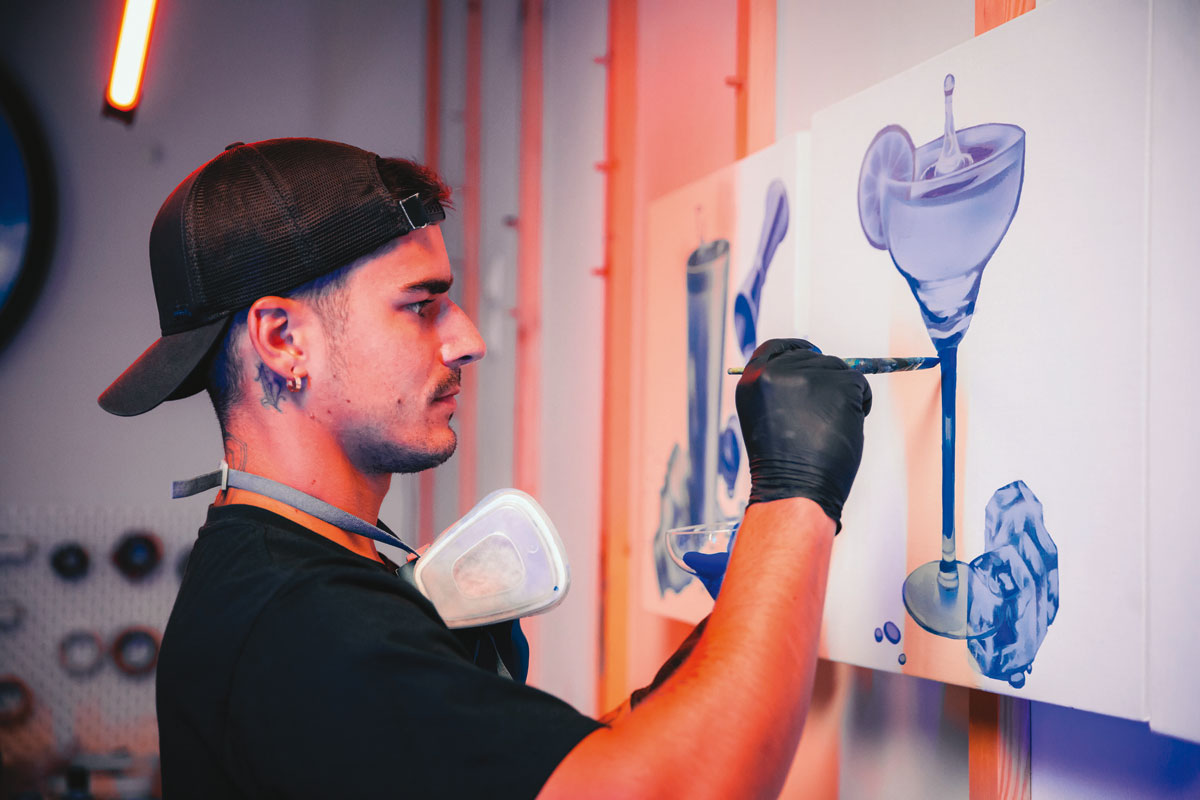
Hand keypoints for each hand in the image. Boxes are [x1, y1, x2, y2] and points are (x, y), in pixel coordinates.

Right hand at [735, 339, 871, 529]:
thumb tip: (813, 370)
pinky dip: (860, 404)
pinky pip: (859, 384)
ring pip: (839, 371)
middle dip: (825, 380)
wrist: (794, 489)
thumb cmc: (783, 463)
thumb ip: (781, 389)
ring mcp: (808, 376)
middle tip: (823, 416)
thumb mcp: (768, 416)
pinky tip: (844, 427)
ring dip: (842, 395)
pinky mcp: (839, 384)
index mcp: (753, 379)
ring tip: (828, 428)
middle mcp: (776, 371)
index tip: (812, 352)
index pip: (776, 347)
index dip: (797, 348)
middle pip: (813, 357)